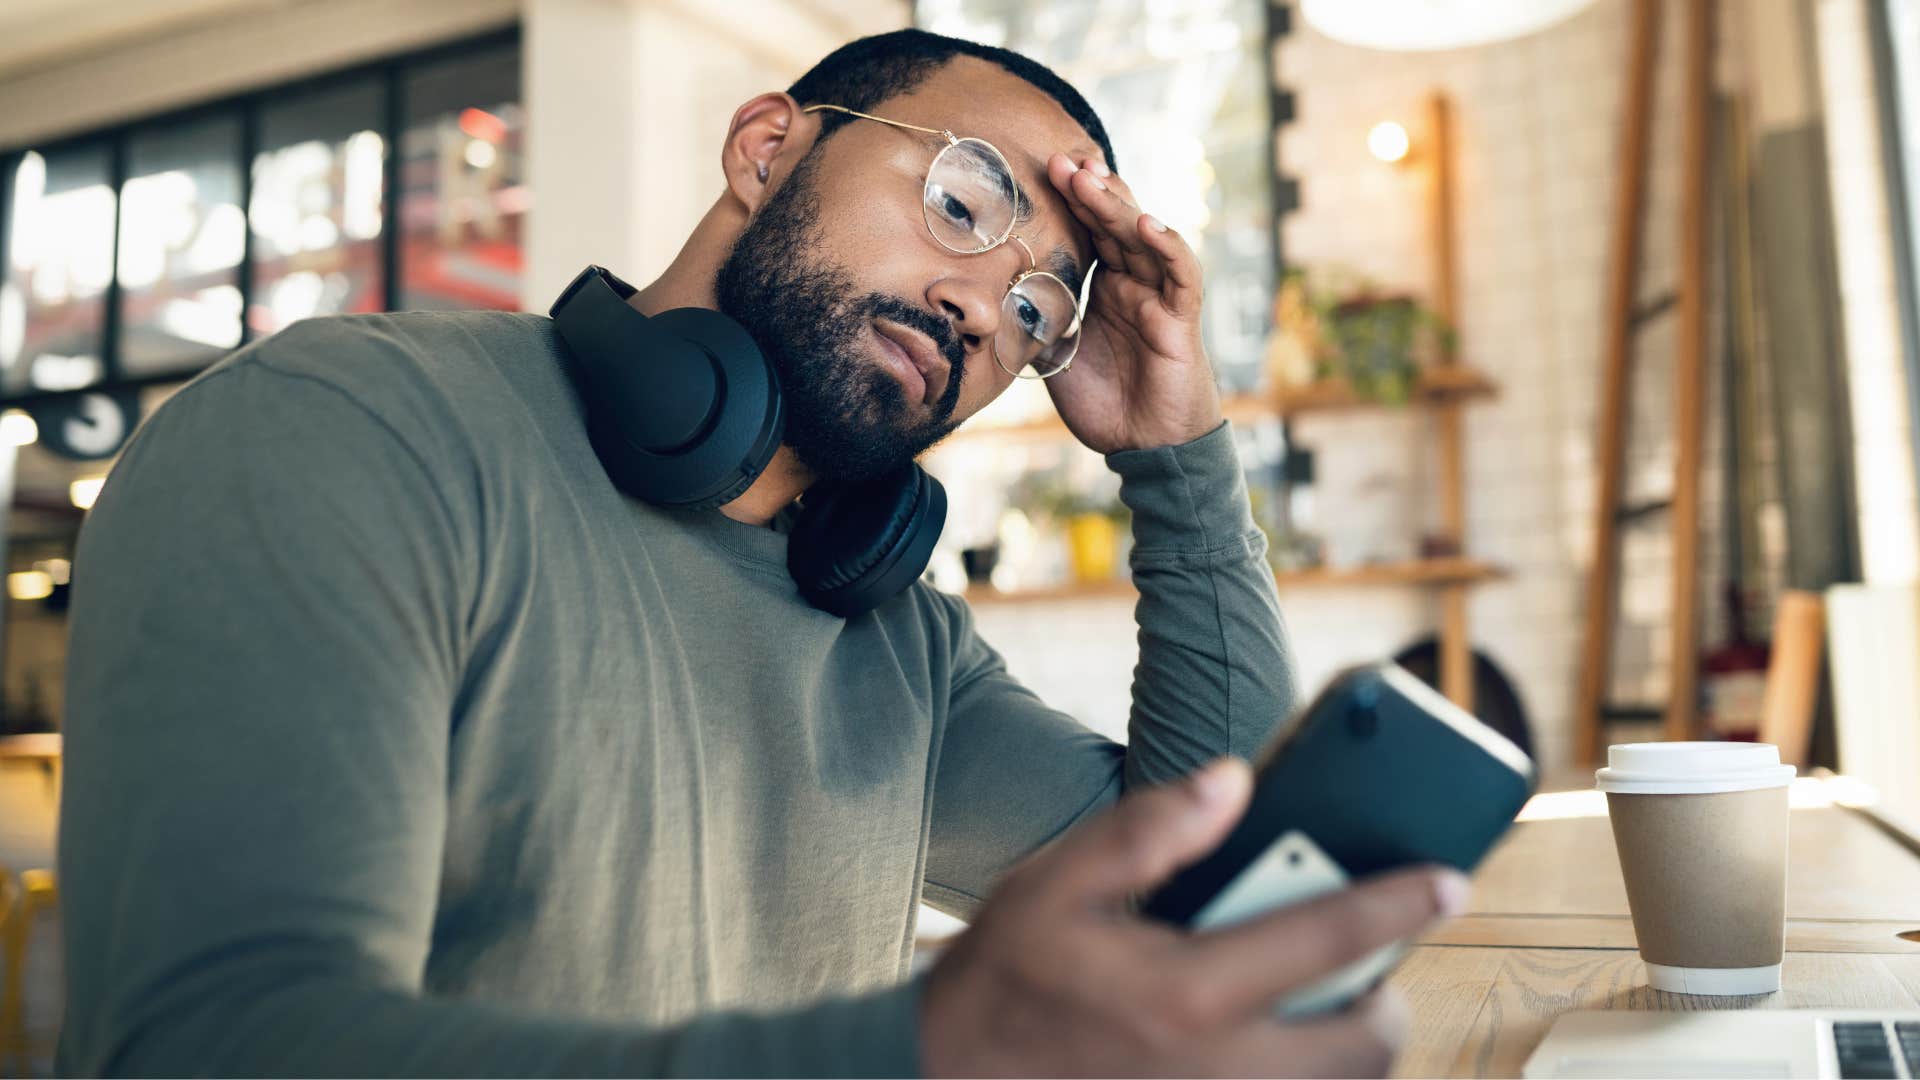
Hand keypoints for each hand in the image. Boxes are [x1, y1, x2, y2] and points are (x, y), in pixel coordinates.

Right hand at [919, 758, 1467, 1077]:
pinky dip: (1307, 1074)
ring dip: (1351, 1045)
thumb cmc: (1006, 977)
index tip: (1451, 879)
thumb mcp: (1056, 884)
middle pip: (1366, 1043)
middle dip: (1387, 998)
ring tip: (1321, 1003)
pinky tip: (1270, 1040)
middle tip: (1368, 964)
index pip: (1329, 937)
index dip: (1400, 904)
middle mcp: (1221, 1065)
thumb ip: (1149, 830)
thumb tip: (1234, 780)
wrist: (950, 1077)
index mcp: (1190, 990)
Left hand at [1042, 153, 1223, 454]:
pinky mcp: (1181, 318)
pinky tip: (1144, 222)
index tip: (1041, 172)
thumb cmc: (1107, 404)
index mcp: (1108, 288)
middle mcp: (1136, 283)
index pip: (1090, 232)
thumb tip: (989, 303)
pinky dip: (1166, 244)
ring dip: (1119, 205)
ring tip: (1092, 177)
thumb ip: (1035, 325)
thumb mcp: (1056, 358)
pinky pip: (1180, 272)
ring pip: (1144, 237)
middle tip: (1059, 159)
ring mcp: (1160, 296)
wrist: (1145, 447)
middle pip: (1115, 223)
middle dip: (1088, 190)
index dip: (1071, 202)